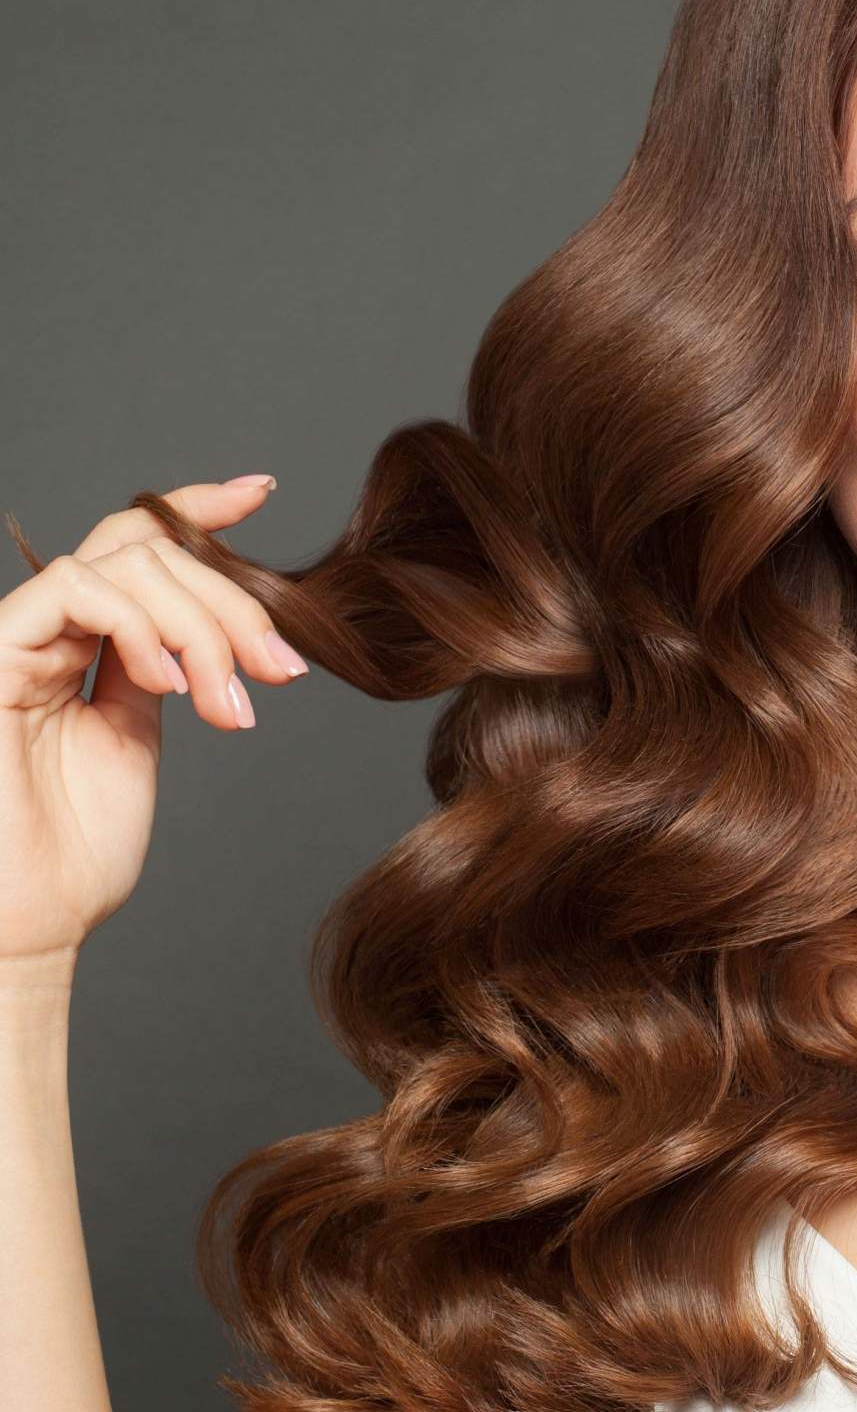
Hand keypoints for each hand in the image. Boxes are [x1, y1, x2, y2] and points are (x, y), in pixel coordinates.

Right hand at [0, 476, 308, 974]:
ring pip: (124, 561)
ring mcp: (18, 639)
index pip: (137, 545)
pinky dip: (139, 623)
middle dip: (231, 603)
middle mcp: (49, 631)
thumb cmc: (78, 850)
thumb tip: (221, 631)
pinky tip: (168, 683)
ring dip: (199, 623)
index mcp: (87, 646)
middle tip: (276, 670)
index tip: (262, 492)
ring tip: (224, 700)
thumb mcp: (139, 739)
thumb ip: (167, 672)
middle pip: (150, 550)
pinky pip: (76, 589)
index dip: (197, 507)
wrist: (31, 920)